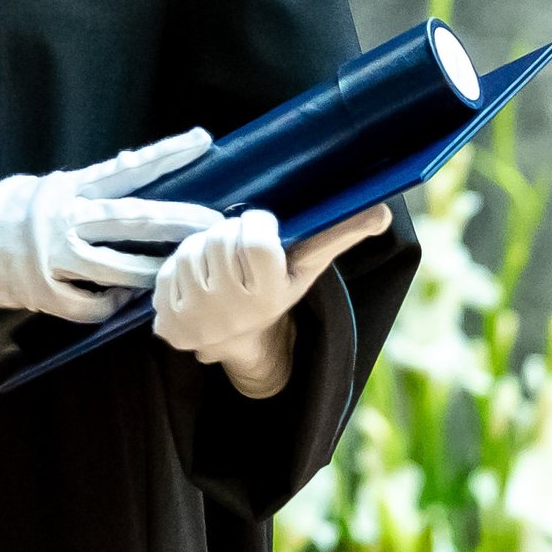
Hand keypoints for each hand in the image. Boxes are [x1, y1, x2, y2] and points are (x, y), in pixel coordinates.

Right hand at [0, 128, 223, 350]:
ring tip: (178, 276)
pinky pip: (89, 305)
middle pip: (132, 219)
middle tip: (214, 223)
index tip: (202, 142)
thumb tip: (122, 177)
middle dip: (178, 221)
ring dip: (152, 274)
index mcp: (63, 187)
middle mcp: (61, 218)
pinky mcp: (41, 292)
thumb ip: (76, 190)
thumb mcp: (35, 189)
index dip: (165, 155)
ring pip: (118, 269)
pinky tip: (119, 303)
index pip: (126, 168)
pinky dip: (109, 305)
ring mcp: (52, 258)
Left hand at [152, 201, 393, 363]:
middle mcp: (233, 310)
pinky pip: (167, 270)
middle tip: (237, 254)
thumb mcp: (305, 269)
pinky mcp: (169, 322)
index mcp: (270, 294)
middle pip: (221, 237)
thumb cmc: (271, 293)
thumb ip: (338, 236)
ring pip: (192, 248)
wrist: (234, 340)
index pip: (255, 237)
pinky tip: (195, 285)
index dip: (256, 225)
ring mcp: (198, 318)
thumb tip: (384, 211)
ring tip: (217, 268)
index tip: (261, 231)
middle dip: (228, 235)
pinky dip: (179, 270)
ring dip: (202, 249)